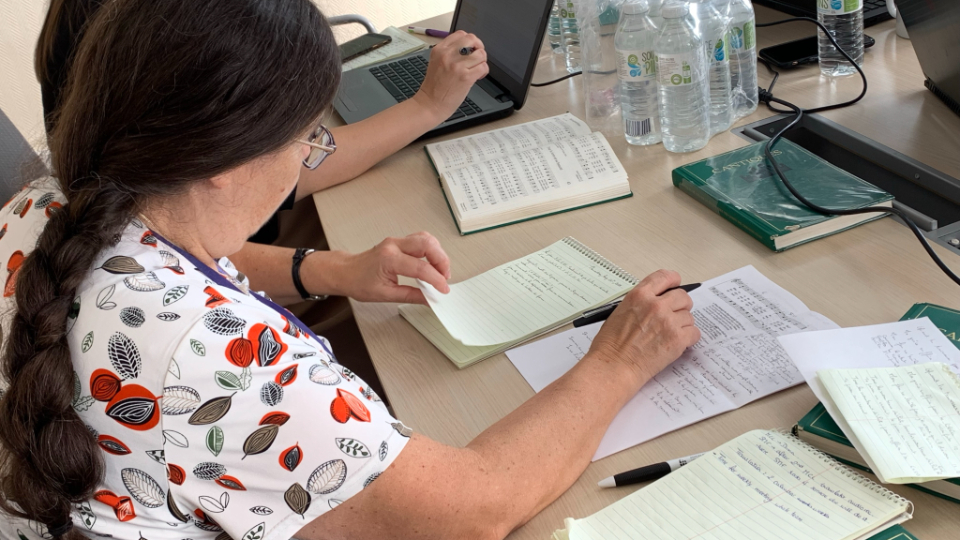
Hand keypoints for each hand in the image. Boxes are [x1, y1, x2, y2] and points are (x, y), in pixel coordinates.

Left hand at [338, 232, 450, 303]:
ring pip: (426, 238)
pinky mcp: (399, 242)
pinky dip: (431, 249)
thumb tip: (429, 299)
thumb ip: (410, 296)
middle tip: (445, 277)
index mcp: (389, 259)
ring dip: (438, 253)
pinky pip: (421, 239)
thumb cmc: (358, 282)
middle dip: (441, 261)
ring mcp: (396, 241)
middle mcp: (393, 246)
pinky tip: (433, 262)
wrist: (346, 272)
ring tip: (441, 270)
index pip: (420, 267)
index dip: (436, 279)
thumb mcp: (385, 295)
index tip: (443, 289)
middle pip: (427, 244)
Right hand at [412, 31, 488, 122]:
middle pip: (472, 39)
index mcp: (439, 50)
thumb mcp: (436, 62)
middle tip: (477, 57)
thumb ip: (449, 53)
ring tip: (477, 69)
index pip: (461, 34)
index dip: (469, 41)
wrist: (430, 104)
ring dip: (482, 61)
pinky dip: (484, 71)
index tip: (471, 49)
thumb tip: (467, 48)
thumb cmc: (434, 86)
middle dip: (478, 47)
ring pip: (480, 54)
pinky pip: (483, 67)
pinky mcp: (465, 77)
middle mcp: (448, 55)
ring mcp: (457, 66)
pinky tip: (478, 77)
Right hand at [586, 270, 700, 384]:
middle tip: (674, 316)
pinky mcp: (678, 339)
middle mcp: (656, 305)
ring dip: (683, 325)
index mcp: (639, 296)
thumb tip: (656, 301)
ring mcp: (668, 322)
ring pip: (689, 316)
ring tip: (669, 335)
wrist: (613, 366)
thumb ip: (640, 303)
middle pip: (682, 297)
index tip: (676, 284)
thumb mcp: (620, 312)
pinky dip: (688, 338)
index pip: (664, 277)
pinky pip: (694, 333)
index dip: (673, 280)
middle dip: (681, 306)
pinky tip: (676, 343)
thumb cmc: (610, 345)